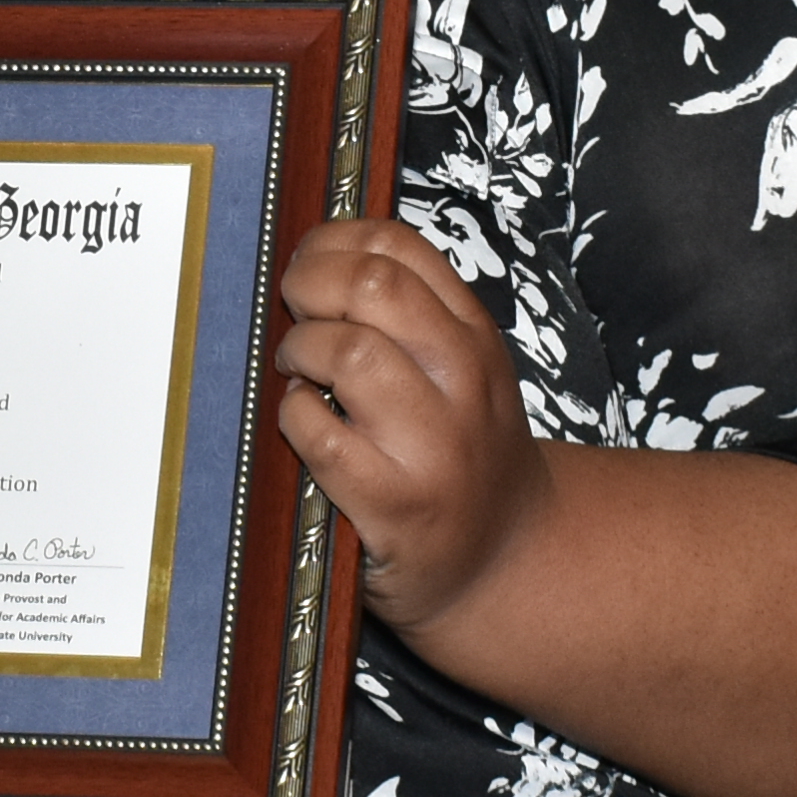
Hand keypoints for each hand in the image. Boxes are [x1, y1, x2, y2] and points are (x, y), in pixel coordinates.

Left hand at [267, 212, 544, 631]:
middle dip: (311, 285)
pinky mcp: (393, 503)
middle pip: (373, 287)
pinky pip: (320, 434)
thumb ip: (411, 318)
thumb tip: (317, 258)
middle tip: (293, 310)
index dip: (335, 240)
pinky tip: (302, 419)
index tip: (308, 258)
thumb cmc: (463, 454)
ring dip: (301, 349)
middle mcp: (464, 382)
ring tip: (298, 367)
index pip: (401, 248)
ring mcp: (432, 445)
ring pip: (349, 353)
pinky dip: (294, 415)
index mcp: (475, 338)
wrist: (504, 556)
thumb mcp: (464, 373)